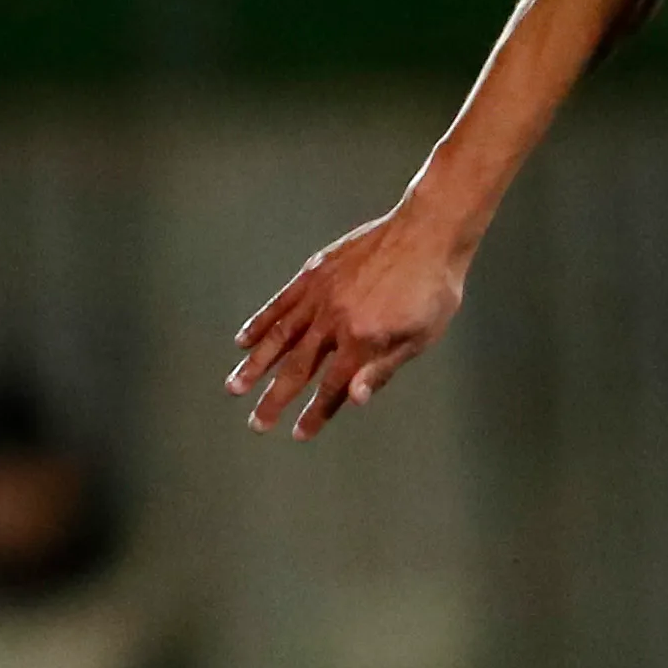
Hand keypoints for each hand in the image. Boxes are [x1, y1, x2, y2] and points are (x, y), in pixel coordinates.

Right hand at [224, 206, 469, 440]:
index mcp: (362, 340)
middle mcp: (334, 321)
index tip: (298, 433)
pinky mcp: (314, 272)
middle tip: (256, 424)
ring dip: (255, 365)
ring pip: (280, 336)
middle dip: (275, 399)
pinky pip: (280, 302)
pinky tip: (242, 340)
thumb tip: (356, 400)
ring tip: (234, 386)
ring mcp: (320, 295)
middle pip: (298, 368)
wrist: (428, 234)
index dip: (316, 413)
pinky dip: (260, 322)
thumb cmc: (433, 289)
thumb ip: (382, 369)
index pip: (332, 387)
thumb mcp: (420, 337)